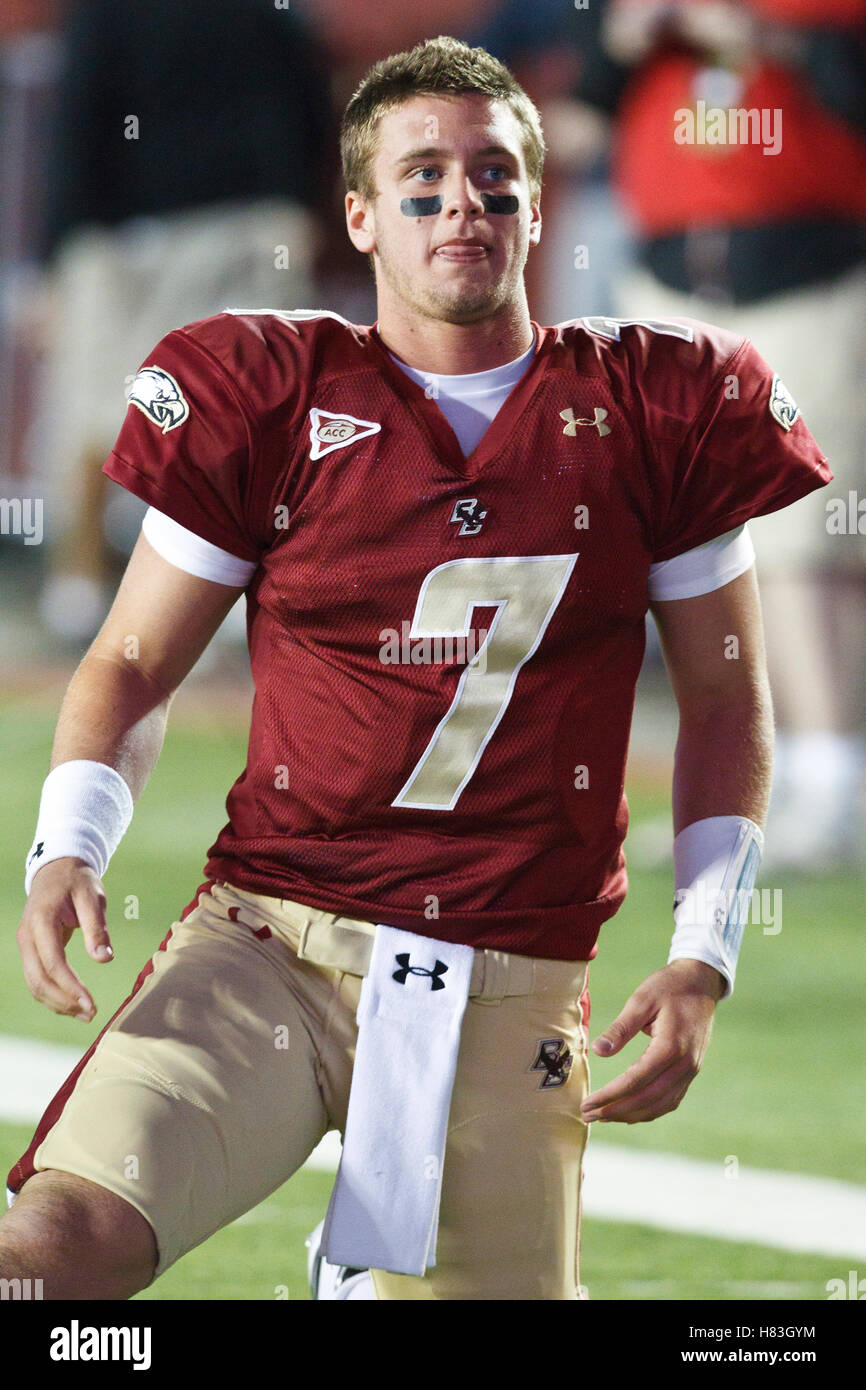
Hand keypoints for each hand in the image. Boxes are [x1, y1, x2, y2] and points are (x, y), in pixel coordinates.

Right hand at [17, 858, 113, 1021]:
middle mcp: (26, 937)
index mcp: (41, 921)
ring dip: (58, 1003)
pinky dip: (53, 995)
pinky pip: (37, 979)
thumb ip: (96, 928)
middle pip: (39, 980)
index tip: (92, 1004)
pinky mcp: (30, 951)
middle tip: (92, 1014)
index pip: (53, 963)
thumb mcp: (92, 897)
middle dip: (64, 1001)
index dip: (71, 987)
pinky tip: (73, 1003)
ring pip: (35, 984)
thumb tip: (104, 959)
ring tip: (86, 1014)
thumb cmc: (77, 881)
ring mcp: (25, 945)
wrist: (56, 870)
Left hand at [580, 959, 723, 1123]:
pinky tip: (630, 1111)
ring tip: (603, 1116)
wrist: (701, 982)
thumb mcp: (641, 1000)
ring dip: (631, 1115)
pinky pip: (670, 1099)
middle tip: (588, 1115)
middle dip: (616, 1111)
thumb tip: (599, 1051)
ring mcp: (691, 1070)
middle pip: (648, 1099)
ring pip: (660, 1105)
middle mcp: (685, 1065)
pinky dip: (649, 1110)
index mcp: (671, 1047)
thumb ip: (620, 1028)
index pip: (636, 1081)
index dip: (610, 1096)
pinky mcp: (691, 1071)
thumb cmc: (668, 987)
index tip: (588, 1104)